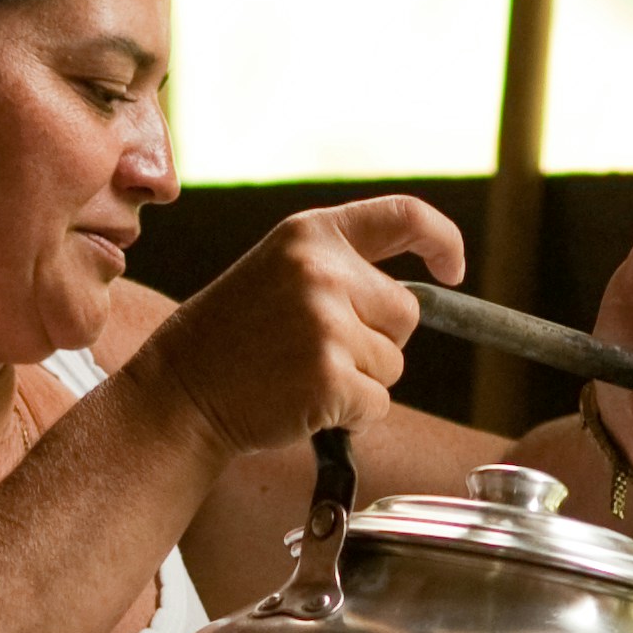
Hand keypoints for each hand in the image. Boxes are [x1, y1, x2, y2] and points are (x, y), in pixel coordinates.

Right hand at [145, 195, 466, 458]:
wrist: (180, 392)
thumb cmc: (231, 340)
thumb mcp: (277, 273)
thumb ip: (338, 268)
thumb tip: (414, 293)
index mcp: (311, 235)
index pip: (404, 216)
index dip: (442, 240)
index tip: (451, 268)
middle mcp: (323, 271)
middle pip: (405, 311)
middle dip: (378, 339)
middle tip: (316, 351)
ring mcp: (327, 324)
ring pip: (393, 364)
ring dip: (360, 381)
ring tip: (299, 376)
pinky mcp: (330, 377)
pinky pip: (376, 404)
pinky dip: (350, 416)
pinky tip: (302, 403)